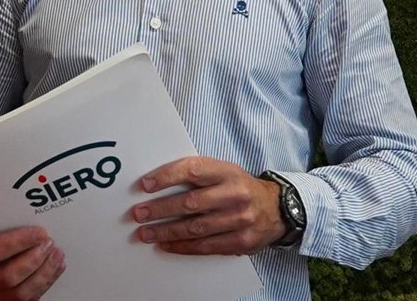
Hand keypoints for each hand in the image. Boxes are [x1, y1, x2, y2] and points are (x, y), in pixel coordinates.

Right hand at [0, 224, 65, 300]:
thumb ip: (5, 225)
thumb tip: (34, 218)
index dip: (20, 241)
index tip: (40, 232)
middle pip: (9, 276)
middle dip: (35, 259)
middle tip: (50, 244)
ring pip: (21, 293)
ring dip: (44, 274)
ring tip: (57, 256)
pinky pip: (29, 299)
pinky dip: (45, 284)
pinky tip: (55, 269)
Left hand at [130, 156, 286, 255]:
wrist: (277, 209)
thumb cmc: (240, 187)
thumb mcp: (224, 171)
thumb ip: (198, 174)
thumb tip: (158, 181)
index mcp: (228, 172)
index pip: (193, 170)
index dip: (167, 177)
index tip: (145, 184)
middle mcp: (235, 195)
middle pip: (191, 203)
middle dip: (160, 209)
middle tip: (139, 213)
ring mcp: (240, 220)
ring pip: (195, 228)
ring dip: (166, 232)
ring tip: (146, 233)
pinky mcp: (241, 241)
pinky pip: (206, 246)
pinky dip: (182, 246)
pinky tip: (166, 245)